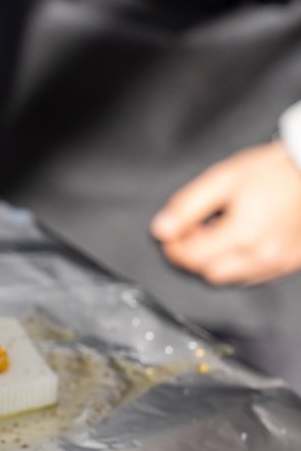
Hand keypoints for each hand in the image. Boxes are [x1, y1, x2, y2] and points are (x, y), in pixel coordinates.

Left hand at [150, 142, 300, 285]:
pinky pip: (253, 276)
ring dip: (215, 262)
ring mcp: (278, 264)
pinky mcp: (290, 264)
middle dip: (193, 255)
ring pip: (231, 279)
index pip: (191, 258)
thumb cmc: (273, 171)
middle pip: (209, 273)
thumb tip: (162, 229)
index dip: (174, 246)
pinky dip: (238, 265)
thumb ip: (187, 206)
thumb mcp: (222, 179)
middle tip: (193, 231)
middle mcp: (262, 256)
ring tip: (218, 233)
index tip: (172, 232)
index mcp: (242, 234)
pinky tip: (239, 241)